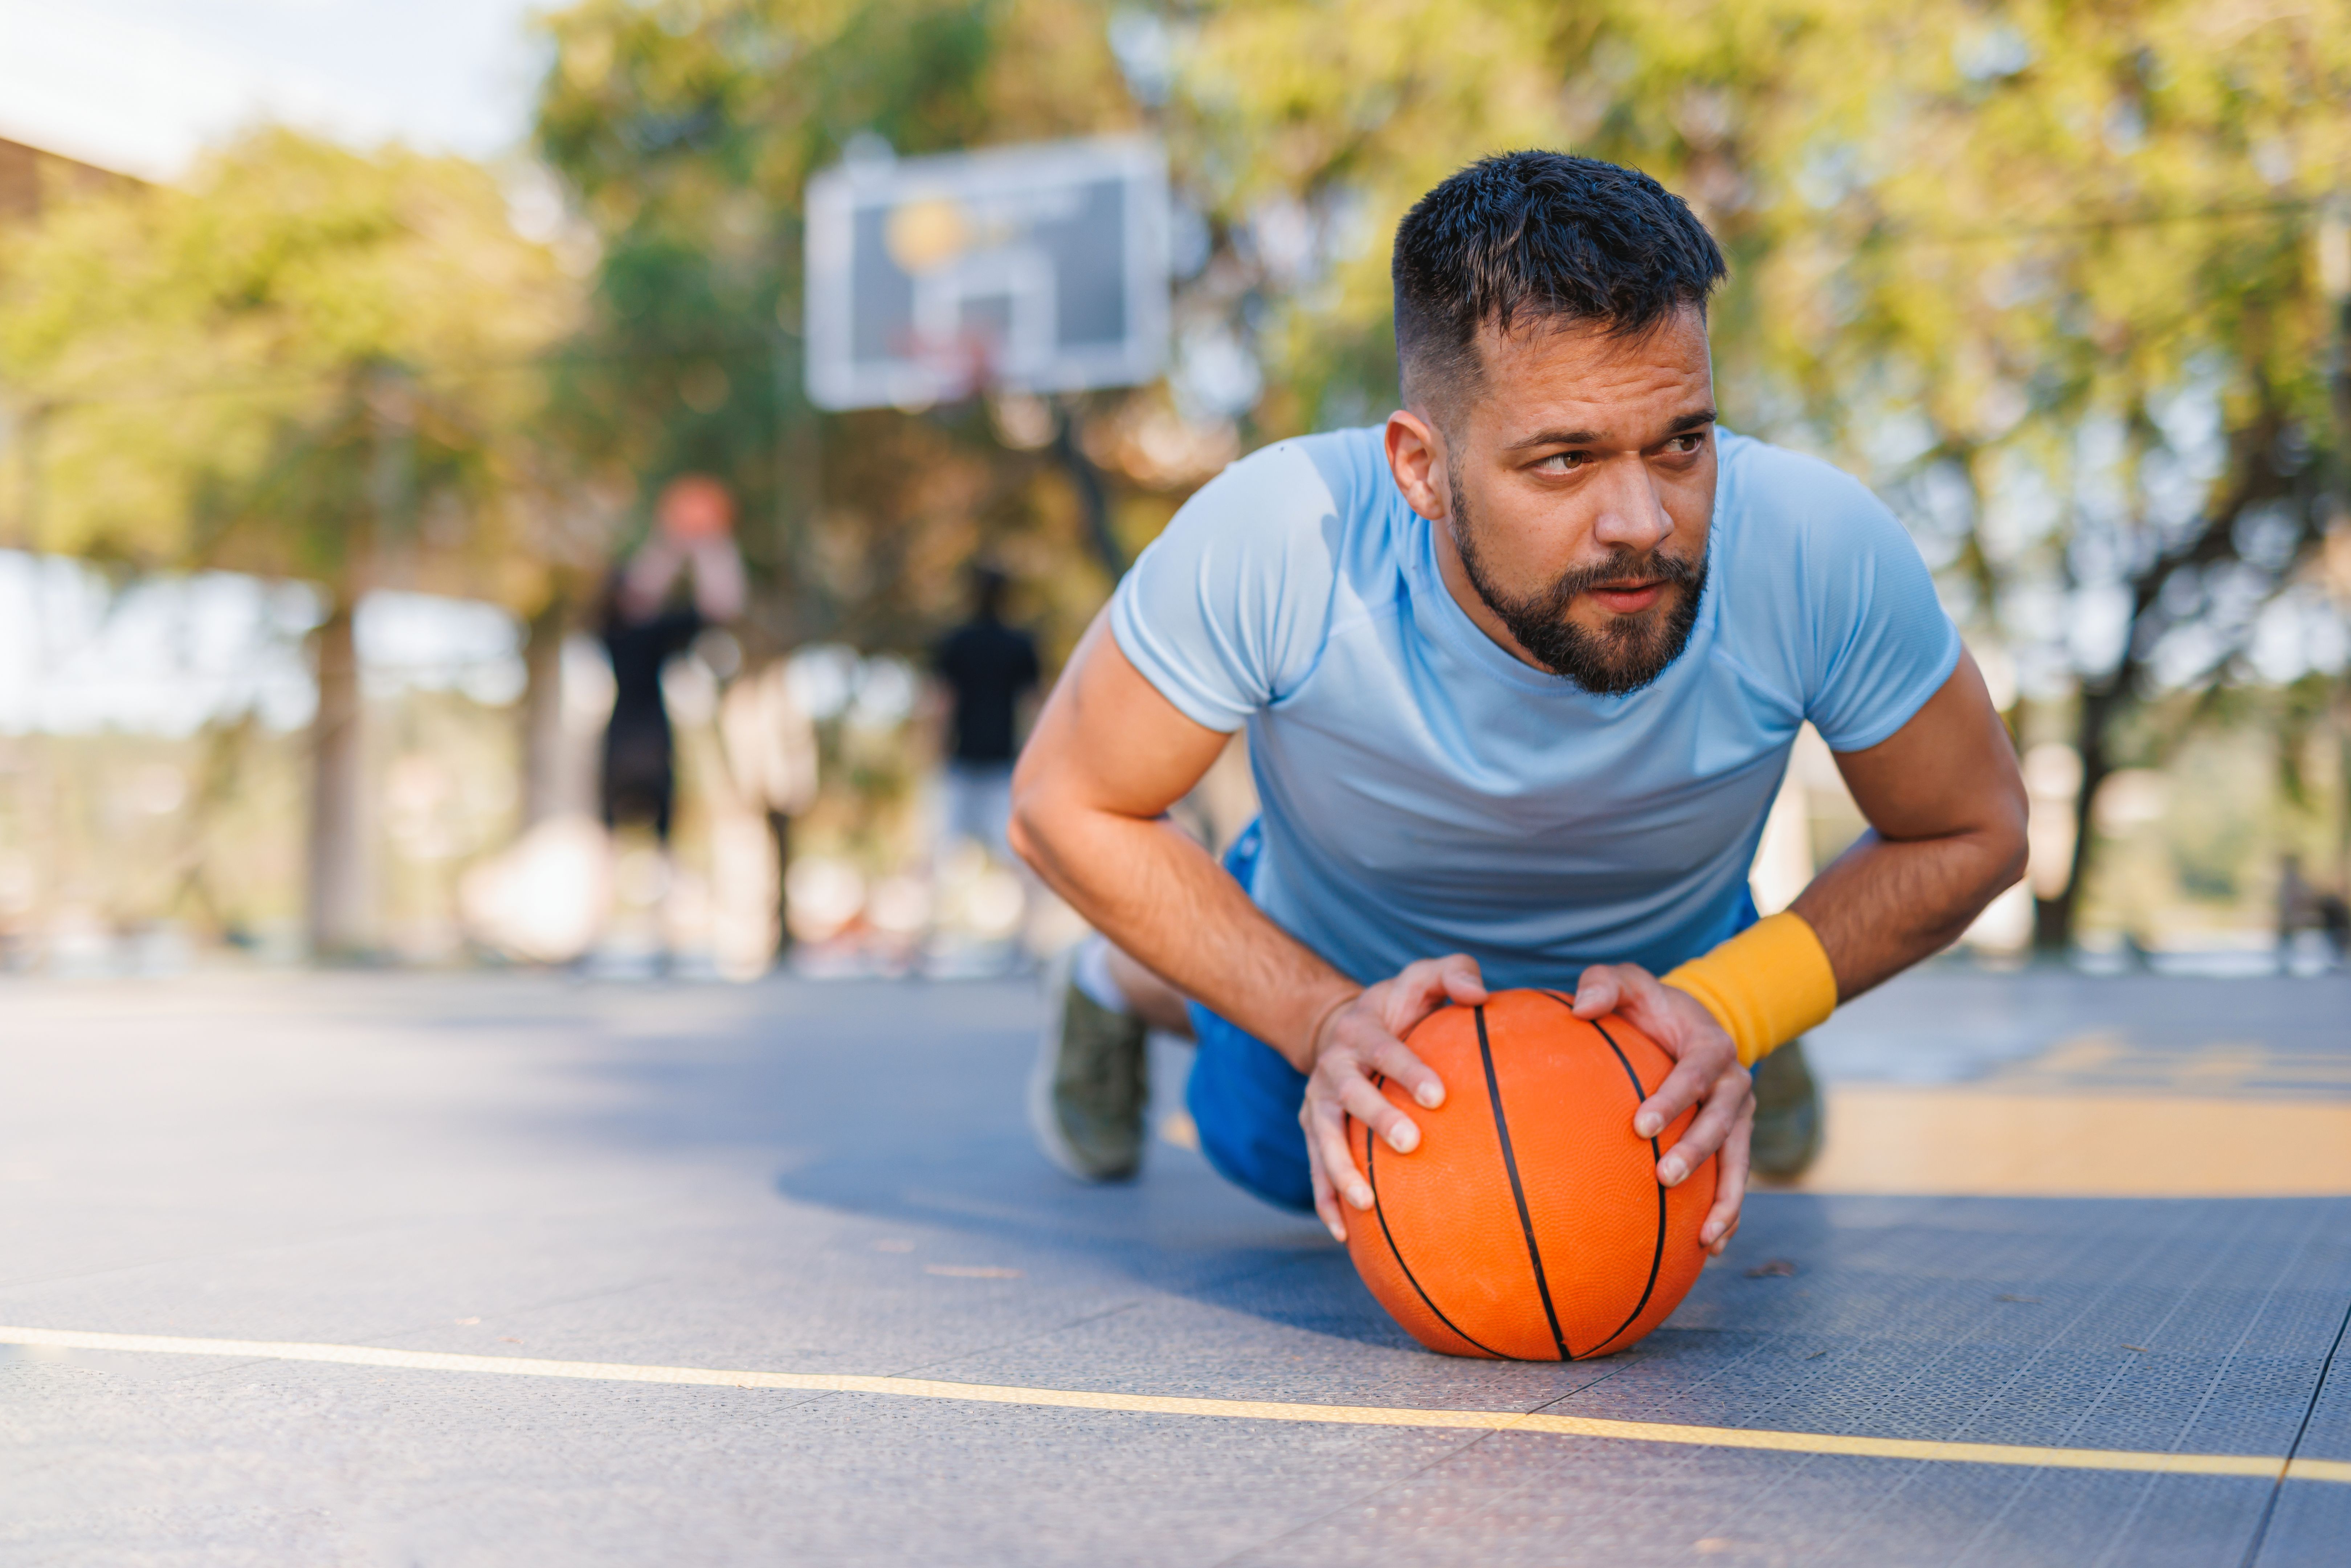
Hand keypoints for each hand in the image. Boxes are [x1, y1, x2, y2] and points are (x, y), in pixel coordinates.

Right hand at [1299, 955, 1487, 1242]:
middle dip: (1377, 1119)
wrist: (1339, 1025)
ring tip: (1365, 1203)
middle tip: (1411, 1143)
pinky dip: (1325, 1201)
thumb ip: (1452, 973)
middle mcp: (1332, 1066)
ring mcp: (1316, 1101)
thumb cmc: (1399, 1007)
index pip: (1384, 1049)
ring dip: (1341, 1170)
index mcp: (1360, 1030)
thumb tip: (1481, 994)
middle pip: (1350, 1093)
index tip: (1439, 1095)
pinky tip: (1344, 1235)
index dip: (1408, 1069)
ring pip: (1323, 1137)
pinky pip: (1314, 1168)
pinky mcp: (1311, 1129)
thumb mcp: (1421, 979)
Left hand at [1570, 962, 1752, 1254]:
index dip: (1672, 1098)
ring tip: (1704, 1236)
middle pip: (1720, 1123)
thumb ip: (1604, 984)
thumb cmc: (1648, 1005)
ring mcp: (1738, 1117)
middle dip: (1696, 1152)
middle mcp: (1733, 1084)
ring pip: (1737, 1161)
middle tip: (1663, 1177)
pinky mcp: (1735, 1142)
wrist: (1687, 1023)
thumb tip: (1580, 1006)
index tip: (1641, 1125)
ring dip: (1724, 1199)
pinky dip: (1727, 1213)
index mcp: (1711, 1048)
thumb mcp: (1627, 982)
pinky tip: (1708, 1249)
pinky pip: (1735, 1181)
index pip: (1694, 1074)